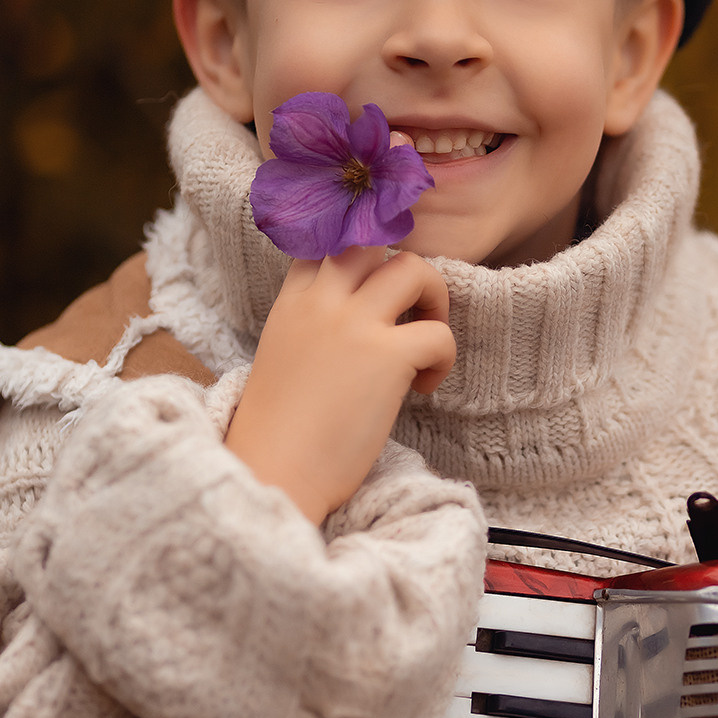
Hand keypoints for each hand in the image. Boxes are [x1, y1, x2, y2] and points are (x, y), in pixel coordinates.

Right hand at [225, 247, 455, 521]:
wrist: (273, 474)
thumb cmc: (278, 434)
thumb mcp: (283, 359)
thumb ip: (312, 328)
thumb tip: (359, 328)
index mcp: (292, 302)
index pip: (330, 244)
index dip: (361, 261)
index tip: (376, 294)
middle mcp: (321, 302)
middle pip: (374, 242)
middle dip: (404, 268)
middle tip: (412, 313)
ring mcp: (354, 325)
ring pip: (414, 268)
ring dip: (434, 299)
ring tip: (426, 345)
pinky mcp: (387, 357)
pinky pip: (439, 333)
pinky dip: (444, 357)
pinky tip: (425, 388)